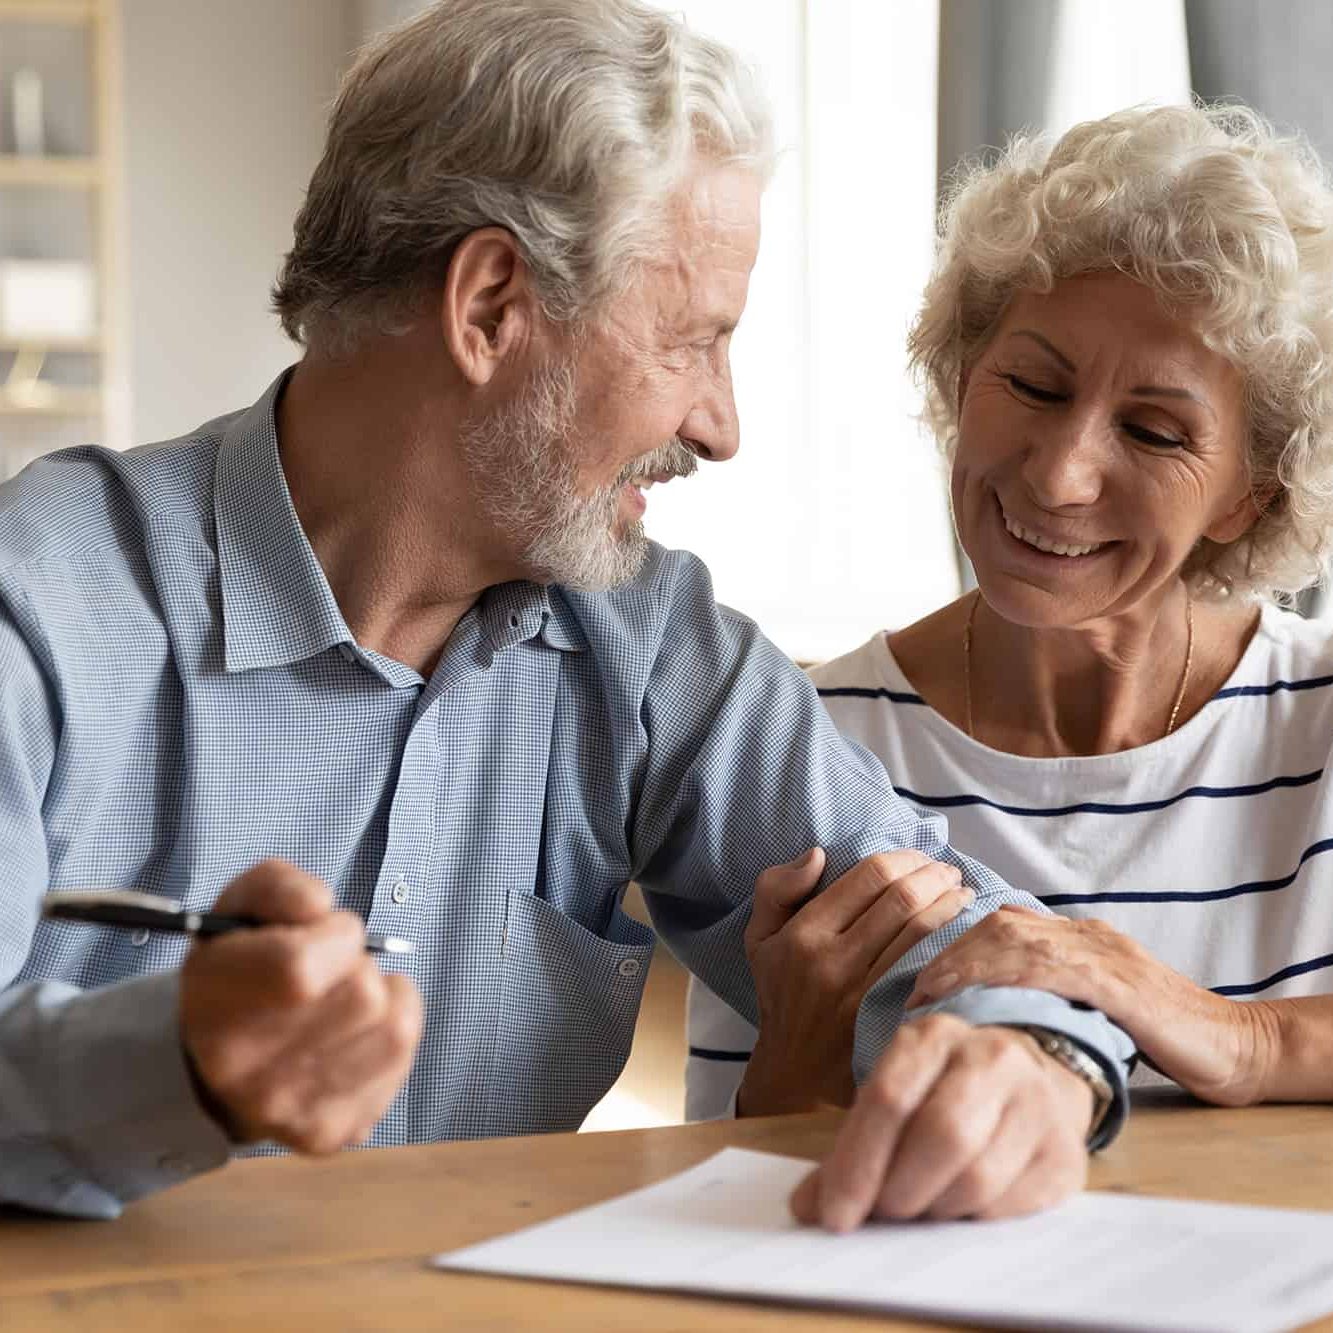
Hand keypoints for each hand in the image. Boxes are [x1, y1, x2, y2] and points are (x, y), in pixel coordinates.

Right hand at [180, 859, 423, 1152]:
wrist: (212, 1064)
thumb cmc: (239, 971)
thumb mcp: (242, 907)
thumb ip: (281, 887)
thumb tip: (319, 908)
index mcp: (212, 1002)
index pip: (299, 967)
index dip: (335, 937)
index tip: (326, 934)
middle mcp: (245, 1070)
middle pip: (362, 995)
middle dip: (360, 966)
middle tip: (333, 971)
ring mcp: (289, 1110)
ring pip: (395, 1028)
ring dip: (383, 999)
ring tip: (347, 999)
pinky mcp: (330, 1133)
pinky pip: (402, 1062)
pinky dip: (393, 1032)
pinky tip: (358, 1031)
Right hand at [736, 847, 973, 1114]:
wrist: (797, 1074)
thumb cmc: (783, 995)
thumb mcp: (760, 938)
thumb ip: (776, 888)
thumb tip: (818, 854)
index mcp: (803, 934)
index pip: (868, 876)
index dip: (903, 858)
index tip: (919, 857)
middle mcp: (833, 961)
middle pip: (901, 898)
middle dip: (933, 875)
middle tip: (948, 870)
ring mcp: (863, 993)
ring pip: (921, 930)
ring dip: (950, 903)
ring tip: (961, 892)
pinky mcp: (887, 1016)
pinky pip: (928, 966)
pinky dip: (951, 940)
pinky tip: (963, 930)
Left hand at [790, 1013, 1091, 1227]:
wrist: (1031, 1078)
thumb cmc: (943, 1092)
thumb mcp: (895, 1097)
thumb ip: (850, 1148)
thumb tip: (807, 1209)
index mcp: (933, 1036)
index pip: (889, 1100)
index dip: (857, 1165)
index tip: (834, 1216)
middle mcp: (990, 1057)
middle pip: (941, 1135)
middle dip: (900, 1191)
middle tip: (884, 1213)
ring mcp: (1036, 1102)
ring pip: (978, 1177)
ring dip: (936, 1210)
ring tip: (921, 1208)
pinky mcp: (1065, 1153)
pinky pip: (1011, 1206)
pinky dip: (974, 1220)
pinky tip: (961, 1209)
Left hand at [905, 906, 1267, 1105]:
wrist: (1235, 1046)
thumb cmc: (1161, 1036)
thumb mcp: (1094, 1006)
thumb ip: (1050, 994)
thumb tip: (988, 1006)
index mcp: (1077, 938)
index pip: (1000, 925)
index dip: (954, 946)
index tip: (920, 977)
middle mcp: (1085, 935)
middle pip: (999, 925)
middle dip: (949, 952)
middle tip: (914, 989)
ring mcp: (1103, 953)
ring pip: (1017, 939)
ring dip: (966, 964)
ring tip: (932, 995)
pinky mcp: (1119, 982)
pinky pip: (1054, 967)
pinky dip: (1009, 977)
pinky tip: (981, 995)